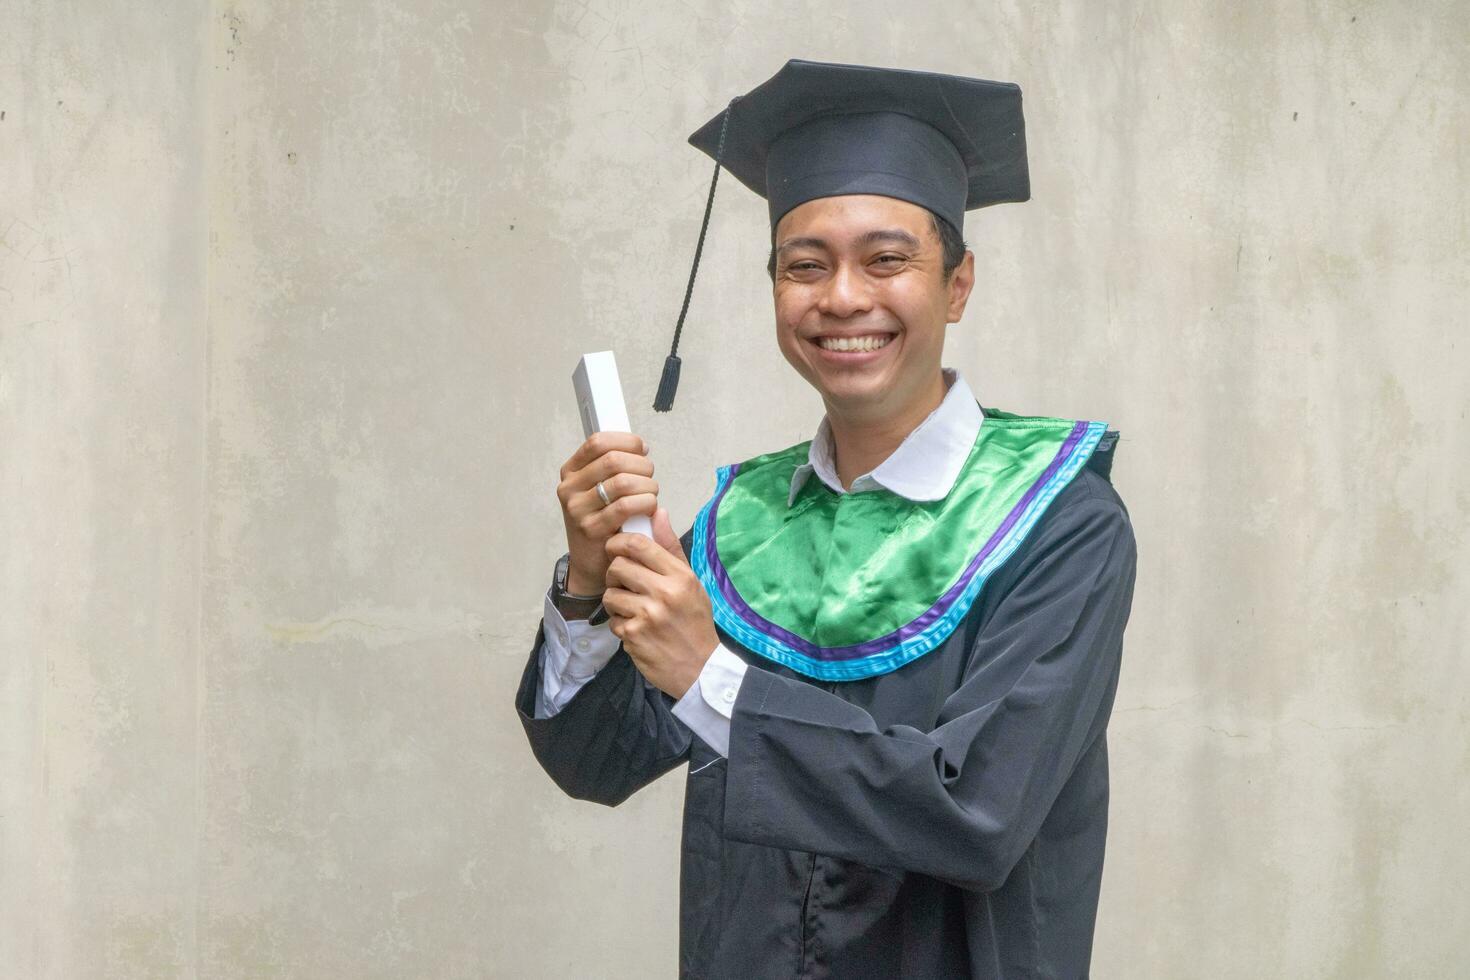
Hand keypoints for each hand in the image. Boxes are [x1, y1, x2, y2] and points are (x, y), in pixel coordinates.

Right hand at [556, 432, 657, 594]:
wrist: (591, 563)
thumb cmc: (603, 521)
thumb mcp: (599, 489)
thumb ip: (613, 467)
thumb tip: (639, 447)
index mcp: (571, 471)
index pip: (598, 442)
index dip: (626, 441)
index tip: (642, 449)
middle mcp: (569, 488)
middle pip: (613, 460)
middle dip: (641, 465)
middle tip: (650, 477)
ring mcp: (577, 509)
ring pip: (622, 482)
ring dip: (647, 485)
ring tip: (651, 494)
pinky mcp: (591, 529)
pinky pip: (626, 506)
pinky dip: (646, 503)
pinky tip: (649, 508)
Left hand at [603, 507, 718, 698]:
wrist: (700, 668)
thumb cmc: (695, 621)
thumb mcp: (691, 582)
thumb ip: (670, 547)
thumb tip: (657, 511)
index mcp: (680, 576)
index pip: (638, 544)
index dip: (619, 542)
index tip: (616, 548)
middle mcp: (663, 593)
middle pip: (618, 566)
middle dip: (616, 574)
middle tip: (625, 583)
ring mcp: (647, 616)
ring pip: (610, 594)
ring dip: (616, 601)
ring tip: (632, 608)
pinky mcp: (633, 636)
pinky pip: (612, 619)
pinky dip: (620, 624)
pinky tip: (636, 629)